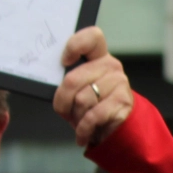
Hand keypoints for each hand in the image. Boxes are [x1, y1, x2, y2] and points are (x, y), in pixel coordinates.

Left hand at [54, 27, 133, 148]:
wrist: (117, 130)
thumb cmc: (93, 107)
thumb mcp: (80, 89)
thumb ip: (70, 79)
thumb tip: (50, 80)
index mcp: (98, 56)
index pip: (92, 37)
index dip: (75, 45)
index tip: (63, 62)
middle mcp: (111, 66)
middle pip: (73, 78)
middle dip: (62, 101)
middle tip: (63, 111)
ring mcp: (119, 83)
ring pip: (82, 99)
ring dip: (75, 116)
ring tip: (80, 121)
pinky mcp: (122, 102)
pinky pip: (92, 116)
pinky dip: (83, 129)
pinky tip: (82, 134)